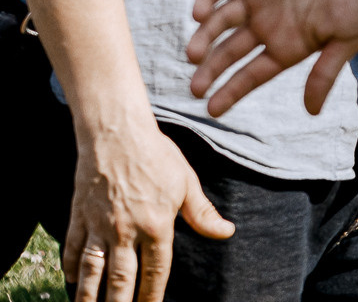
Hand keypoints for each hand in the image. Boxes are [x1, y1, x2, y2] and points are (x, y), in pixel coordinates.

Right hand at [65, 117, 232, 301]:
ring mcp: (99, 225)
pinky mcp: (79, 216)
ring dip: (88, 296)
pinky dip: (70, 266)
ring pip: (92, 270)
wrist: (116, 132)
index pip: (155, 271)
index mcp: (156, 225)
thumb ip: (202, 213)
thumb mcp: (186, 182)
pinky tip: (71, 280)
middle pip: (120, 279)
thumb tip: (226, 232)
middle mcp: (126, 231)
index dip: (152, 296)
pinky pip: (72, 248)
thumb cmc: (156, 155)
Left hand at [185, 0, 357, 117]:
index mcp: (289, 44)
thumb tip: (312, 112)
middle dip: (210, 70)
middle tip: (194, 88)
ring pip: (219, 22)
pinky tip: (199, 15)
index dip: (231, 91)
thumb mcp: (347, 38)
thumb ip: (325, 73)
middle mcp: (268, 23)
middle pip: (228, 52)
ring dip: (204, 38)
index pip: (252, 74)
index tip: (211, 109)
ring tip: (194, 54)